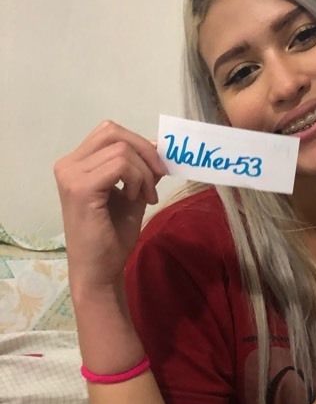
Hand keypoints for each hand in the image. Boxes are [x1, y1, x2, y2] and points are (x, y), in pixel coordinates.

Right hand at [54, 120, 167, 293]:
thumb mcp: (132, 196)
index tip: (158, 168)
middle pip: (113, 132)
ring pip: (121, 150)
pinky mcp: (81, 188)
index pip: (109, 132)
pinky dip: (137, 180)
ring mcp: (71, 175)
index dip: (139, 144)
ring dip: (144, 173)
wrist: (99, 270)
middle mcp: (68, 165)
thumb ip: (140, 172)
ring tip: (145, 197)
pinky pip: (121, 166)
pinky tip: (136, 199)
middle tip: (160, 177)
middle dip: (145, 151)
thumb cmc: (111, 238)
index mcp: (76, 164)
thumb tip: (157, 146)